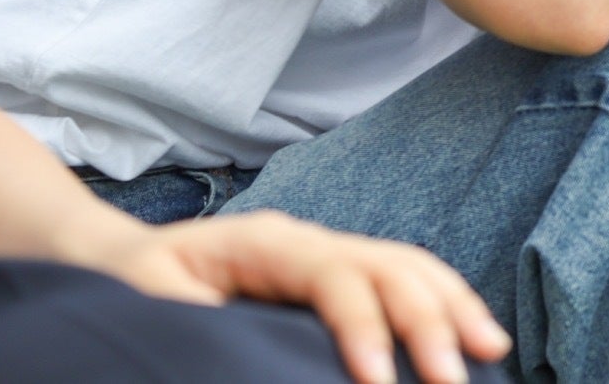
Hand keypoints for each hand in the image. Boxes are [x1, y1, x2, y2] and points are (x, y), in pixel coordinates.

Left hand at [96, 211, 509, 383]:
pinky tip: (472, 339)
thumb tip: (227, 359)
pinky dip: (443, 305)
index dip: (363, 327)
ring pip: (411, 267)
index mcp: (265, 243)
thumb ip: (186, 324)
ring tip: (491, 353)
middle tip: (455, 381)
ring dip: (454, 307)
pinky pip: (404, 282)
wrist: (117, 259)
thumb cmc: (130, 286)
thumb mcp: (142, 303)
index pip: (335, 275)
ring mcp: (329, 252)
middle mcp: (309, 239)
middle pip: (391, 265)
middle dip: (431, 320)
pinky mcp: (338, 275)